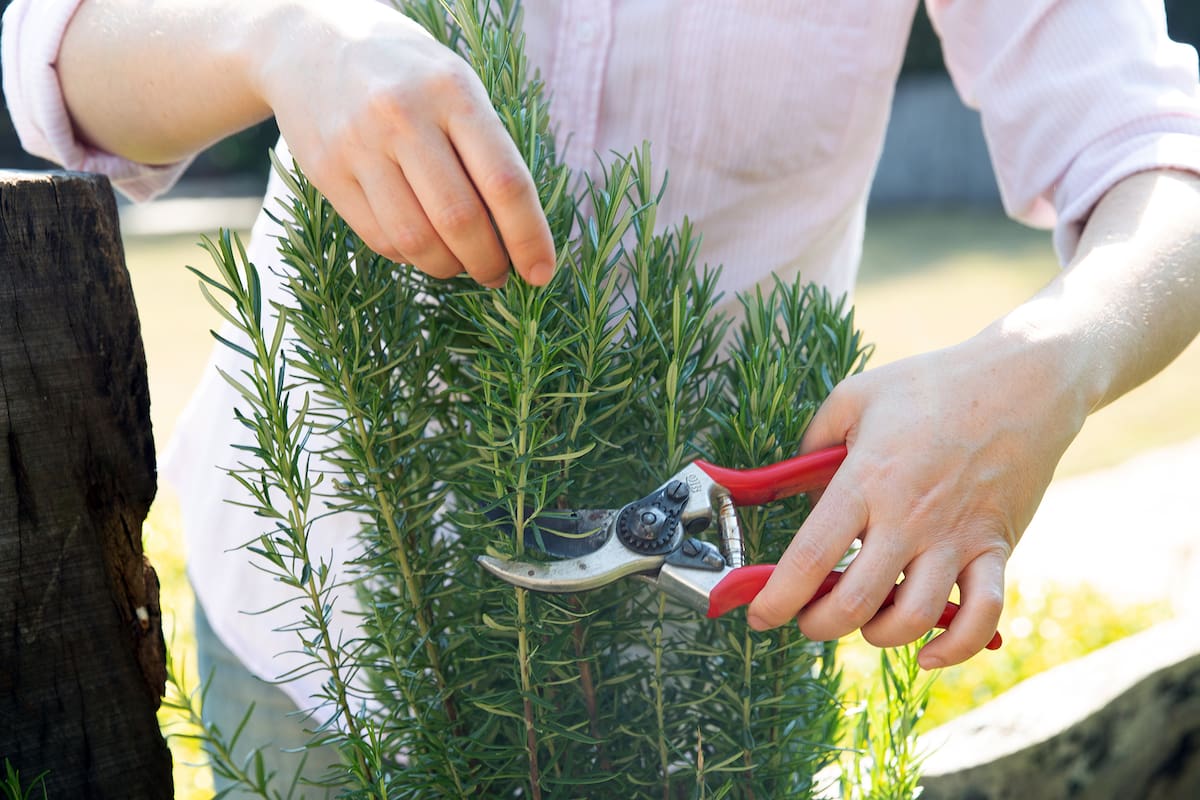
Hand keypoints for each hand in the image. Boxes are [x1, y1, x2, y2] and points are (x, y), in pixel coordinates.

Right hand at [256, 1, 554, 286]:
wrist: (309, 39)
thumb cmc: (406, 72)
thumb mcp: (456, 85)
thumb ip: (487, 148)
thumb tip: (519, 232)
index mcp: (453, 92)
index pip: (505, 182)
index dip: (529, 237)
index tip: (541, 272)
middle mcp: (405, 116)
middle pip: (460, 220)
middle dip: (489, 262)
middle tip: (498, 274)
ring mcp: (359, 144)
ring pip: (417, 239)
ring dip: (449, 267)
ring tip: (461, 263)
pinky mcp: (326, 170)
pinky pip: (379, 238)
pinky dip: (410, 256)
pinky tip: (422, 247)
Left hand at [746, 325, 1088, 667]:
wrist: (1023, 381)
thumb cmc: (931, 385)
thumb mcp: (854, 396)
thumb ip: (812, 444)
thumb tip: (789, 489)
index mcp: (866, 480)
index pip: (809, 557)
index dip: (776, 598)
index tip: (758, 616)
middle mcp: (909, 518)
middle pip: (853, 602)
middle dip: (816, 625)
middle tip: (806, 618)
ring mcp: (957, 537)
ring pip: (911, 619)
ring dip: (875, 635)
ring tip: (860, 620)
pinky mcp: (997, 547)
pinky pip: (981, 616)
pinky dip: (952, 648)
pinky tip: (926, 651)